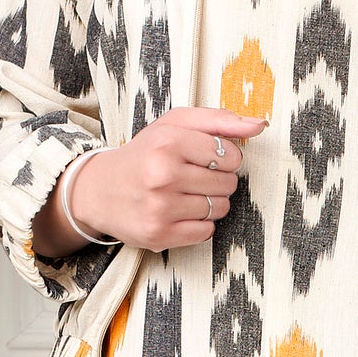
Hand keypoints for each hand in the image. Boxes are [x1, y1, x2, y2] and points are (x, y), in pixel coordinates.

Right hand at [42, 106, 268, 256]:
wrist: (98, 190)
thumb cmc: (144, 154)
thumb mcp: (175, 125)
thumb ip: (219, 121)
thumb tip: (259, 124)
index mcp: (168, 142)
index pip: (230, 155)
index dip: (225, 158)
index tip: (205, 158)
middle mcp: (163, 175)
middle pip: (228, 184)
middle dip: (218, 181)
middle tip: (192, 177)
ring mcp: (160, 208)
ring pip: (220, 209)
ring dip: (210, 203)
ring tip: (185, 194)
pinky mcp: (159, 235)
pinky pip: (206, 232)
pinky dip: (199, 224)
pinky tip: (179, 213)